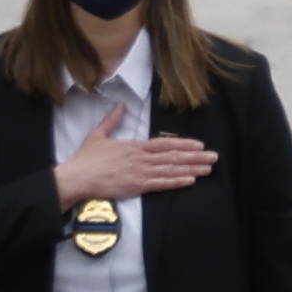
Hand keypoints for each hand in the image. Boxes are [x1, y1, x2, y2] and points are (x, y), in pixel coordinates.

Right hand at [53, 123, 214, 208]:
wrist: (78, 177)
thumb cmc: (86, 159)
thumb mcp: (98, 135)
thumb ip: (112, 120)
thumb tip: (120, 105)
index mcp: (134, 146)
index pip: (164, 144)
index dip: (183, 144)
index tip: (199, 145)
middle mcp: (141, 158)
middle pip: (173, 156)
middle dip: (195, 157)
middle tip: (214, 157)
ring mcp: (140, 172)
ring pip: (171, 169)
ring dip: (191, 168)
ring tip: (208, 168)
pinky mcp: (136, 186)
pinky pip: (161, 184)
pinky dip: (176, 181)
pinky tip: (190, 180)